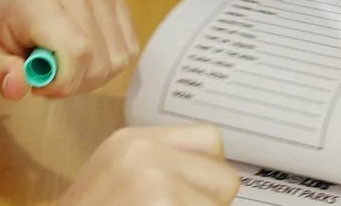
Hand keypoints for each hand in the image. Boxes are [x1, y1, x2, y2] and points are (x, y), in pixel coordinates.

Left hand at [0, 0, 138, 100]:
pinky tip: (81, 57)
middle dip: (73, 83)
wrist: (4, 1)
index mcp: (35, 1)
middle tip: (45, 78)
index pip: (76, 50)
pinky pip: (128, 46)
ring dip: (92, 76)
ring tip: (62, 67)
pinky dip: (107, 62)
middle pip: (99, 59)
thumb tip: (19, 87)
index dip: (64, 83)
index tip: (39, 87)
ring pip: (118, 57)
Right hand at [58, 125, 237, 205]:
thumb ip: (162, 166)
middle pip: (222, 177)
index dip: (206, 175)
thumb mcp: (117, 179)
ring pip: (218, 203)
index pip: (210, 141)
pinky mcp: (161, 205)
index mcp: (131, 141)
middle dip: (206, 203)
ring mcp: (152, 181)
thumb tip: (216, 179)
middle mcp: (142, 153)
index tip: (190, 194)